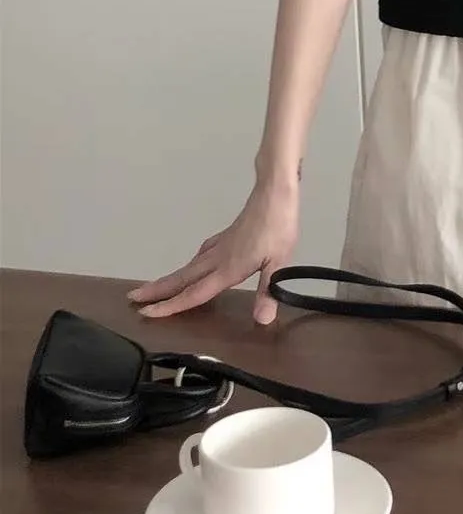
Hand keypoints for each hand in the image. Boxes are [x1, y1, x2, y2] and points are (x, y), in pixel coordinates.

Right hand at [128, 179, 298, 323]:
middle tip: (131, 298)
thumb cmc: (278, 226)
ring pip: (189, 266)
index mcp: (228, 268)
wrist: (275, 193)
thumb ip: (269, 291)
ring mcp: (220, 245)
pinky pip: (201, 255)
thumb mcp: (279, 261)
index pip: (193, 293)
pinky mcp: (227, 236)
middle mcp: (218, 258)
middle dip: (157, 290)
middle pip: (182, 278)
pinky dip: (191, 265)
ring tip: (154, 288)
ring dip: (170, 279)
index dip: (170, 306)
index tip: (145, 313)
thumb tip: (262, 320)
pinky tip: (195, 265)